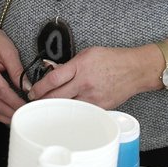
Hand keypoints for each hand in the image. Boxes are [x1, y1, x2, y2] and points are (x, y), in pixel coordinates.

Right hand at [0, 16, 26, 122]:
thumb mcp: (10, 52)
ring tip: (20, 119)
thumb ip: (18, 71)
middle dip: (12, 112)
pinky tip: (9, 115)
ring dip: (5, 117)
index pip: (2, 92)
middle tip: (26, 116)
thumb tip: (28, 88)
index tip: (28, 106)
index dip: (15, 102)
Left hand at [27, 45, 146, 108]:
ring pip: (68, 107)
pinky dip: (73, 112)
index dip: (38, 88)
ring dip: (56, 108)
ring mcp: (93, 97)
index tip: (32, 92)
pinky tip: (67, 112)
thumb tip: (53, 72)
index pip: (52, 80)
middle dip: (43, 101)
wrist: (135, 70)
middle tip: (35, 103)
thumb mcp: (87, 54)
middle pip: (56, 97)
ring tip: (48, 109)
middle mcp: (85, 83)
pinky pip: (82, 112)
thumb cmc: (112, 59)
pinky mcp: (100, 107)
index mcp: (80, 67)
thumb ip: (69, 65)